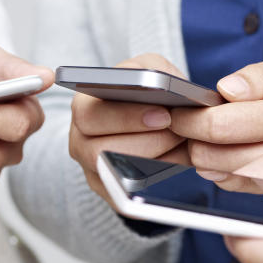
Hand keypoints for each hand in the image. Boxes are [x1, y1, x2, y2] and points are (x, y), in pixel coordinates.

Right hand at [68, 54, 189, 205]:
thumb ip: (153, 69)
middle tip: (178, 131)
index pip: (90, 115)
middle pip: (101, 150)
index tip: (163, 115)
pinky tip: (177, 159)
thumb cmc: (147, 90)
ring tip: (182, 143)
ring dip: (155, 159)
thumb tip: (163, 87)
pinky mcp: (109, 191)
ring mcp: (92, 169)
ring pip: (116, 173)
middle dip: (147, 141)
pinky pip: (127, 195)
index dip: (125, 117)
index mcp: (82, 107)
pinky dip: (157, 178)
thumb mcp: (149, 67)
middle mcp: (80, 141)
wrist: (150, 116)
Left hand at [170, 55, 262, 191]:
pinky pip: (239, 189)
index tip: (179, 112)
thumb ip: (259, 76)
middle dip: (194, 142)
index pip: (224, 124)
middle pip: (220, 156)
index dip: (193, 119)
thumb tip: (227, 89)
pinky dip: (221, 175)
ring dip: (205, 161)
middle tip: (185, 129)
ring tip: (200, 142)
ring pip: (227, 176)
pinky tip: (219, 160)